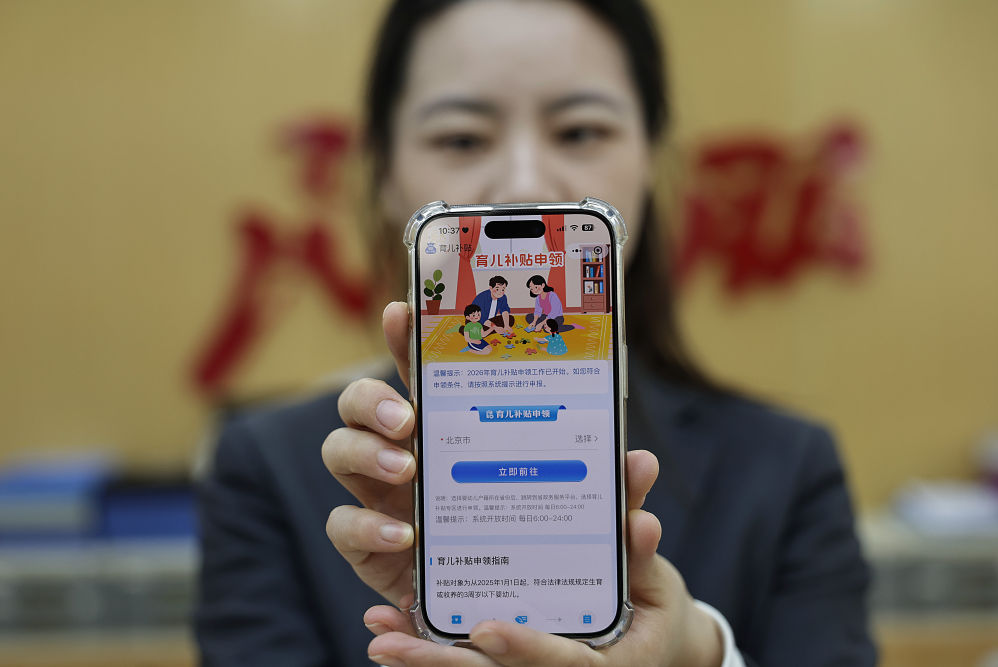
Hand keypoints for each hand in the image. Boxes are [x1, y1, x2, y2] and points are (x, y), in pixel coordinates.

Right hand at [324, 302, 723, 666]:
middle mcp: (407, 452)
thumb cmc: (538, 541)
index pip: (419, 372)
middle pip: (360, 404)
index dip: (406, 339)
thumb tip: (641, 464)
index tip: (404, 312)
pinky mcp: (369, 545)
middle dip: (372, 399)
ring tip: (409, 470)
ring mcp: (380, 496)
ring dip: (365, 453)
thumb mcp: (577, 513)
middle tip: (408, 418)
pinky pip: (342, 526)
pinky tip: (405, 536)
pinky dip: (366, 526)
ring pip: (339, 451)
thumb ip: (606, 491)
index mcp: (450, 428)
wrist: (515, 612)